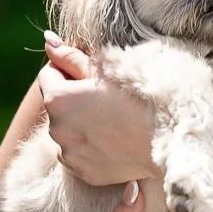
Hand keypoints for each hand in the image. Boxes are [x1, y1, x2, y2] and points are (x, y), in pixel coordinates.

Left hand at [40, 33, 153, 186]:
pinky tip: (112, 140)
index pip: (48, 73)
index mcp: (58, 98)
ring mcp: (68, 154)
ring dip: (79, 122)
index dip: (68, 69)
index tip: (91, 75)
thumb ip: (69, 56)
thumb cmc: (137, 99)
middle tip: (106, 97)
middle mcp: (55, 128)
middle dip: (73, 98)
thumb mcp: (103, 70)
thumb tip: (47, 40)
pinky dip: (88, 146)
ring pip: (67, 129)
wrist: (165, 140)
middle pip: (57, 104)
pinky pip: (77, 153)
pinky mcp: (81, 171)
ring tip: (112, 120)